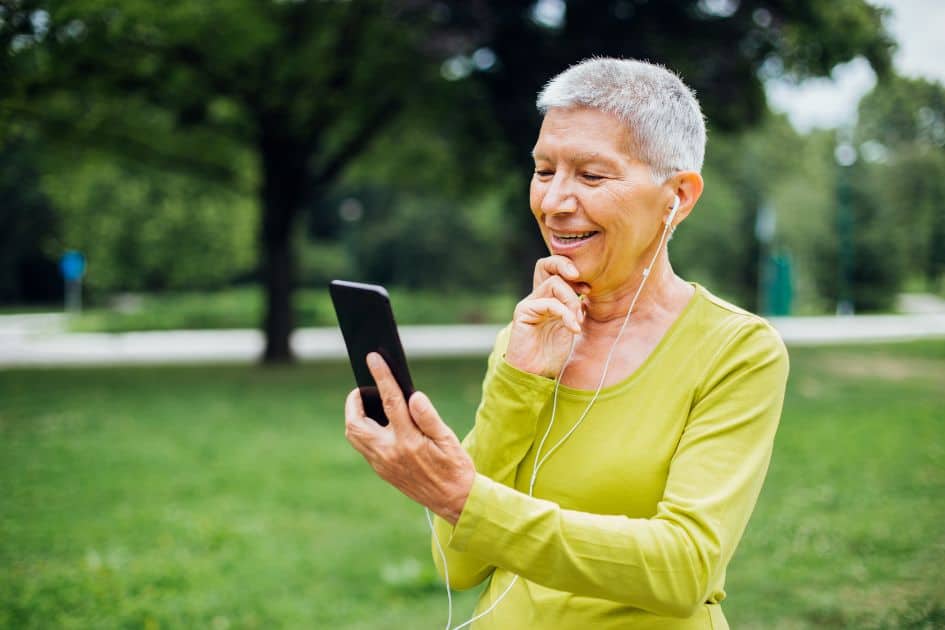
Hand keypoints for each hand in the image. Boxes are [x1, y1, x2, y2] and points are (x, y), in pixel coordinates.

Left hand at [344, 352, 475, 524]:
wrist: (455, 501)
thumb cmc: (455, 467)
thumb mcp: (448, 439)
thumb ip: (429, 417)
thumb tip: (413, 396)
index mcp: (408, 441)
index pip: (390, 401)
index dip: (381, 376)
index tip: (373, 359)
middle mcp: (389, 453)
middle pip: (356, 423)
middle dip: (354, 402)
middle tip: (363, 389)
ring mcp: (383, 464)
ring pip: (355, 437)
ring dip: (355, 417)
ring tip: (369, 404)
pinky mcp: (382, 471)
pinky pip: (364, 447)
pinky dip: (365, 431)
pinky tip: (378, 423)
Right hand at [506, 256, 585, 377]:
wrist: (534, 374)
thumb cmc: (552, 354)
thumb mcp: (570, 327)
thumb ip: (575, 309)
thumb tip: (587, 291)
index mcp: (550, 299)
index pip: (559, 272)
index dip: (575, 276)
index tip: (589, 290)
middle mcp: (539, 298)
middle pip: (556, 271)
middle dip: (574, 283)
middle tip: (583, 305)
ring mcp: (530, 303)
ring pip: (554, 283)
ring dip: (571, 301)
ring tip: (577, 322)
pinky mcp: (523, 311)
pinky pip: (548, 302)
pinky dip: (564, 313)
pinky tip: (572, 328)